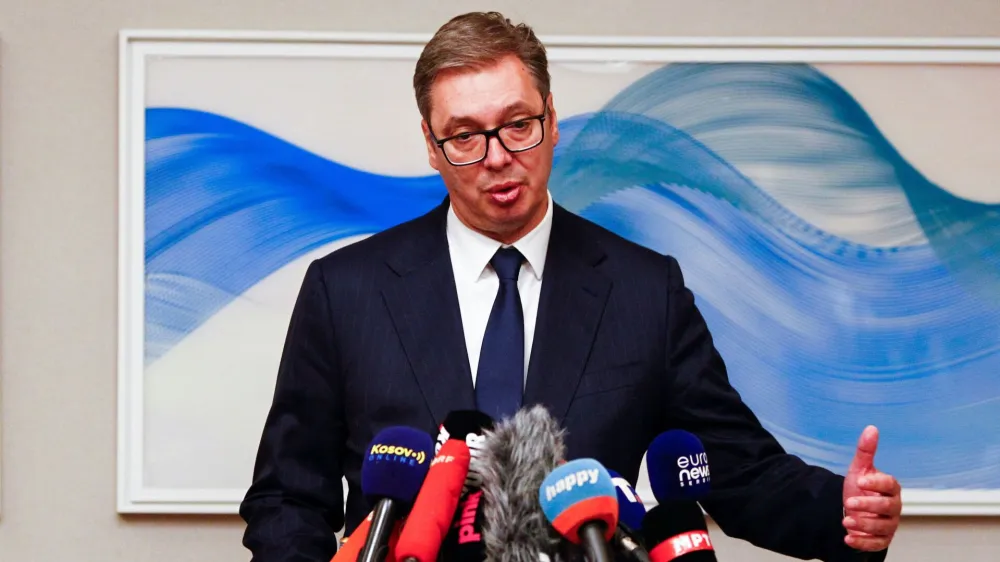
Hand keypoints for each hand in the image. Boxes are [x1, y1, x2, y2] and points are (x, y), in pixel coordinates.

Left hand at [842, 425, 900, 551]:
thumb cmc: (860, 488)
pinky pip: (876, 544)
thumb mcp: (859, 469)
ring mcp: (888, 524)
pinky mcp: (881, 539)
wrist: (853, 510)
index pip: (890, 484)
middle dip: (869, 505)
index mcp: (890, 488)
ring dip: (864, 525)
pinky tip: (848, 538)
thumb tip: (871, 428)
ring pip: (882, 527)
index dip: (876, 483)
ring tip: (845, 521)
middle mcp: (893, 507)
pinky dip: (862, 542)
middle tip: (849, 502)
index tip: (859, 480)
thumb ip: (865, 451)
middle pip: (888, 507)